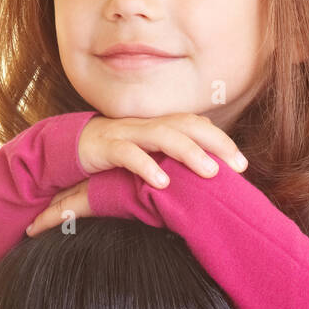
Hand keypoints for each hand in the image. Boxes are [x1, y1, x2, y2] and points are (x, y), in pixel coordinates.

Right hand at [25, 112, 247, 236]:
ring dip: (189, 152)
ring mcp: (126, 133)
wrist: (66, 148)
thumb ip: (171, 163)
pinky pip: (128, 154)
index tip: (242, 165)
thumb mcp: (146, 158)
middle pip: (187, 125)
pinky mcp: (105, 147)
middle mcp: (146, 126)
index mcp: (158, 127)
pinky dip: (146, 167)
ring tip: (210, 172)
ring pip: (163, 135)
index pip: (196, 126)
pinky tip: (162, 184)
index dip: (221, 141)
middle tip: (238, 166)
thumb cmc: (112, 157)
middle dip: (216, 143)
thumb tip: (203, 179)